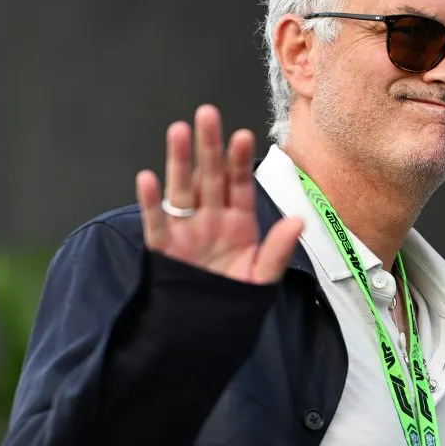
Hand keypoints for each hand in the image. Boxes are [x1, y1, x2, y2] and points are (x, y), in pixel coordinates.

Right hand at [135, 104, 303, 283]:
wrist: (207, 331)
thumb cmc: (236, 300)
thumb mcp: (263, 277)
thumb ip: (279, 250)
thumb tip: (298, 221)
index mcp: (239, 222)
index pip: (240, 183)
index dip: (240, 160)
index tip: (243, 135)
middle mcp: (211, 219)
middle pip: (209, 176)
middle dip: (209, 146)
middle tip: (207, 113)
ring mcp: (187, 231)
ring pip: (182, 189)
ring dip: (178, 161)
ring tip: (178, 131)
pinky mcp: (165, 249)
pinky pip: (156, 222)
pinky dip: (150, 202)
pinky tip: (146, 179)